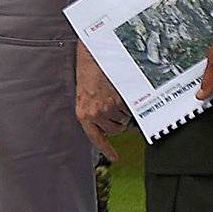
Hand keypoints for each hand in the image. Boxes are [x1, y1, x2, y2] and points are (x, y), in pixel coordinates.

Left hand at [76, 45, 128, 160]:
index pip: (95, 138)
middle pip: (114, 130)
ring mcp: (107, 107)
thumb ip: (93, 111)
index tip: (115, 157)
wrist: (92, 54)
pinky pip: (130, 110)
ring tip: (115, 96)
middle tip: (114, 108)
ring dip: (123, 111)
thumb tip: (108, 126)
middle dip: (117, 122)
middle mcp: (94, 113)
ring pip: (123, 120)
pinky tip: (120, 92)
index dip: (106, 149)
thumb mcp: (85, 95)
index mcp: (82, 114)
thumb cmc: (89, 71)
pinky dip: (129, 104)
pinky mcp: (118, 100)